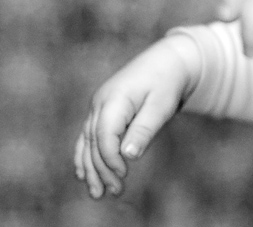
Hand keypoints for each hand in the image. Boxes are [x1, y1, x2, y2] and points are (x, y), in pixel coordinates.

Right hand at [73, 35, 200, 198]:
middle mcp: (100, 102)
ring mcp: (98, 106)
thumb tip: (127, 155)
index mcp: (114, 99)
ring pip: (87, 141)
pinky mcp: (102, 110)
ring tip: (98, 193)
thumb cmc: (167, 82)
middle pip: (94, 142)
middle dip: (102, 169)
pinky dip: (86, 155)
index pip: (104, 135)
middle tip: (114, 192)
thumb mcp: (161, 105)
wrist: (167, 60)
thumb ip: (144, 129)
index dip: (110, 158)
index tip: (124, 174)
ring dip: (91, 168)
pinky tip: (84, 175)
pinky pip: (88, 136)